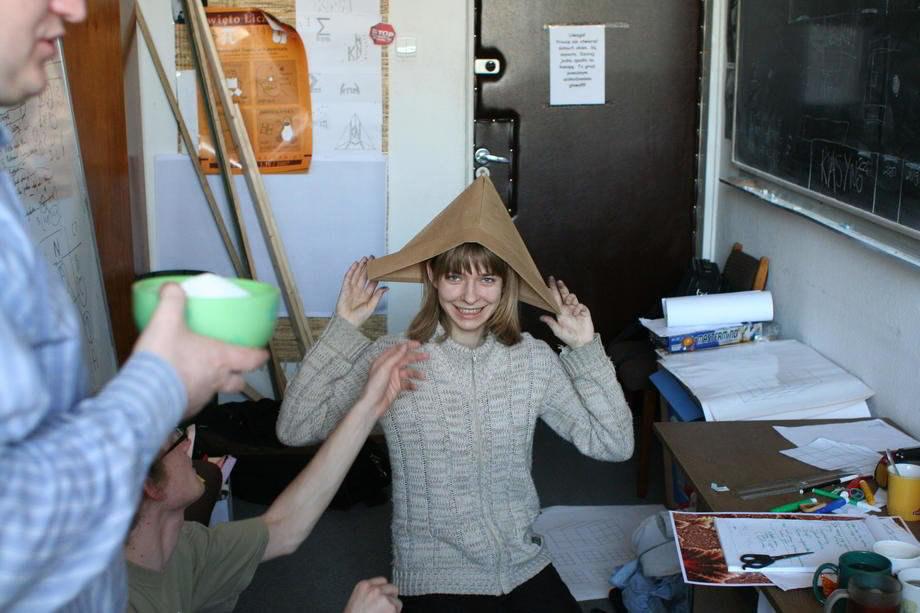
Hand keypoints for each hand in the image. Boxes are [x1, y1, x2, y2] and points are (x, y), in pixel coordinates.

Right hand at [133, 283, 267, 418]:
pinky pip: (193, 401)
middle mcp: (216, 381)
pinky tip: (175, 385)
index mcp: (220, 359)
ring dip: (211, 383)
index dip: (259, 355)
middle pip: (238, 382)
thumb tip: (172, 288)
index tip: (262, 353)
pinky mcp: (185, 410)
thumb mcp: (166, 321)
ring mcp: (201, 398)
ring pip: (215, 392)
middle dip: (238, 374)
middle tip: (231, 366)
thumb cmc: (163, 360)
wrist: (143, 395)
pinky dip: (188, 393)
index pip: (252, 359)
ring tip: (197, 372)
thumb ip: (172, 301)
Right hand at [336, 257, 387, 327]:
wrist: (347, 322)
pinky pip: (348, 278)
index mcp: (367, 295)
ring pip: (357, 275)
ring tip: (365, 258)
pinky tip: (355, 264)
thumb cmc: (359, 318)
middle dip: (368, 267)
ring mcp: (352, 289)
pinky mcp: (344, 289)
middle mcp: (360, 290)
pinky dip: (351, 270)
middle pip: (364, 276)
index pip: (372, 281)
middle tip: (372, 258)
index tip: (380, 266)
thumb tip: (387, 287)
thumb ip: (378, 296)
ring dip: (360, 266)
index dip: (376, 274)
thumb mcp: (371, 306)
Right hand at [343, 577, 401, 612]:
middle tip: (385, 608)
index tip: (385, 595)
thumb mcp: (356, 600)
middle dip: (391, 598)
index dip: (385, 590)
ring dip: (392, 608)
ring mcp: (384, 598)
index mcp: (363, 586)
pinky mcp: (391, 607)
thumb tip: (378, 594)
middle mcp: (374, 590)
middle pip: (392, 588)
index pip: (382, 580)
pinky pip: (398, 610)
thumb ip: (368, 593)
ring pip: (397, 601)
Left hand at [358, 342, 427, 418]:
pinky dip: (412, 384)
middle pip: (404, 359)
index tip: (419, 344)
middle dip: (415, 357)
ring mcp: (393, 377)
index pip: (397, 349)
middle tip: (426, 356)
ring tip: (423, 376)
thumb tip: (404, 346)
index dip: (408, 346)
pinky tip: (415, 387)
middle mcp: (389, 367)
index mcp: (383, 360)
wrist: (372, 405)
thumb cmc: (374, 386)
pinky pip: (407, 383)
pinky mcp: (397, 386)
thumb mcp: (384, 368)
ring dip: (416, 373)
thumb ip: (395, 357)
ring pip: (408, 372)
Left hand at [539, 276, 593, 348]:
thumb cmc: (569, 337)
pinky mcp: (584, 311)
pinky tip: (577, 314)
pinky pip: (581, 305)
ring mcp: (576, 310)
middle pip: (564, 295)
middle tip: (558, 281)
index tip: (550, 281)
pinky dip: (578, 308)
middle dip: (562, 287)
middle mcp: (568, 309)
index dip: (553, 290)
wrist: (582, 342)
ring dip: (570, 298)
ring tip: (570, 304)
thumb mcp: (558, 331)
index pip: (555, 299)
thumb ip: (551, 323)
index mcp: (560, 312)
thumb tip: (541, 317)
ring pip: (572, 297)